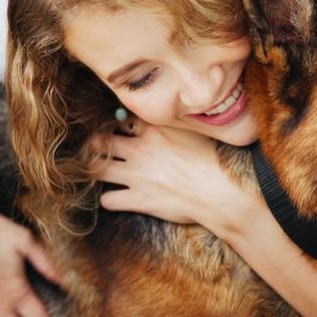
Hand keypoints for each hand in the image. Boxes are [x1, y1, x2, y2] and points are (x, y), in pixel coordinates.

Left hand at [96, 120, 257, 237]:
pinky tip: (118, 197)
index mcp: (154, 129)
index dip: (118, 124)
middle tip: (100, 149)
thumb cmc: (214, 160)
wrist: (219, 191)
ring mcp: (136, 175)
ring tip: (103, 171)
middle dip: (97, 145)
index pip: (121, 119)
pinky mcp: (137, 199)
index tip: (121, 129)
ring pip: (98, 169)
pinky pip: (107, 199)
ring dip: (98, 170)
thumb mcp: (195, 131)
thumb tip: (170, 116)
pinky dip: (110, 199)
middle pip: (100, 141)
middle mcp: (139, 149)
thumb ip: (175, 123)